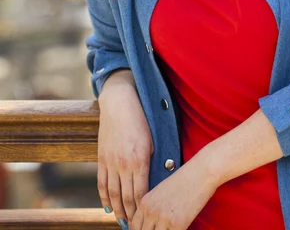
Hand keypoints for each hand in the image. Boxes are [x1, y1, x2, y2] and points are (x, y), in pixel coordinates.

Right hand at [97, 82, 153, 225]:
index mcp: (139, 160)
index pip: (141, 194)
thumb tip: (158, 179)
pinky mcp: (101, 158)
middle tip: (135, 226)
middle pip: (126, 198)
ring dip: (117, 210)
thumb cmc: (141, 119)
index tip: (146, 218)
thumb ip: (154, 160)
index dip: (143, 209)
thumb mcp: (153, 139)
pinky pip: (101, 183)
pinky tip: (108, 207)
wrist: (119, 102)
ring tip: (122, 221)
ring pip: (112, 194)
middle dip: (131, 214)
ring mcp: (110, 162)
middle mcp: (123, 164)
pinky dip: (104, 197)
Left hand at [130, 152, 217, 229]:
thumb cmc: (184, 179)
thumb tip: (150, 222)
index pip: (134, 226)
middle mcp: (150, 211)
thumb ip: (152, 206)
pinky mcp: (177, 224)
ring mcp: (163, 218)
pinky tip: (178, 229)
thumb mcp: (161, 191)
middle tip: (161, 229)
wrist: (200, 172)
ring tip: (169, 228)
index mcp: (144, 201)